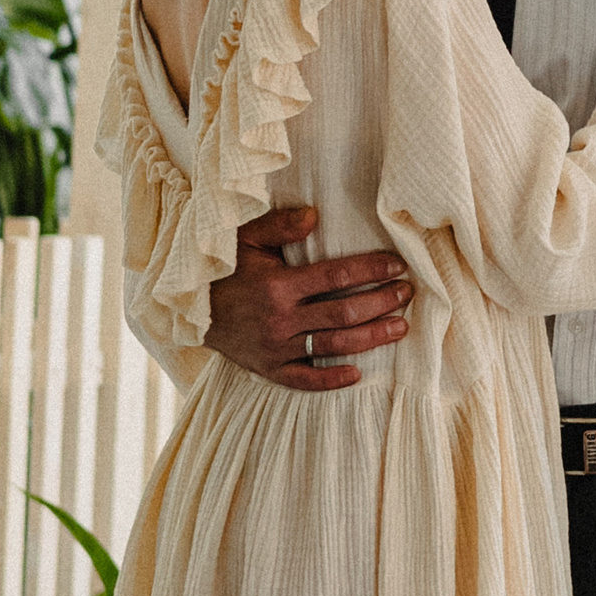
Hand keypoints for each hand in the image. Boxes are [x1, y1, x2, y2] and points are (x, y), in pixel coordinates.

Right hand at [206, 207, 413, 390]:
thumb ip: (280, 225)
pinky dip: (332, 380)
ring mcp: (276, 348)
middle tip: (406, 294)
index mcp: (278, 285)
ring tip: (400, 327)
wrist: (189, 308)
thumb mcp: (244, 237)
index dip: (371, 270)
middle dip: (382, 303)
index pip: (337, 276)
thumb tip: (315, 214)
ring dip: (372, 337)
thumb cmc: (223, 268)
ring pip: (335, 346)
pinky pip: (305, 380)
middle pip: (344, 313)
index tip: (397, 266)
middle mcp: (281, 319)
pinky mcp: (269, 369)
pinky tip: (358, 374)